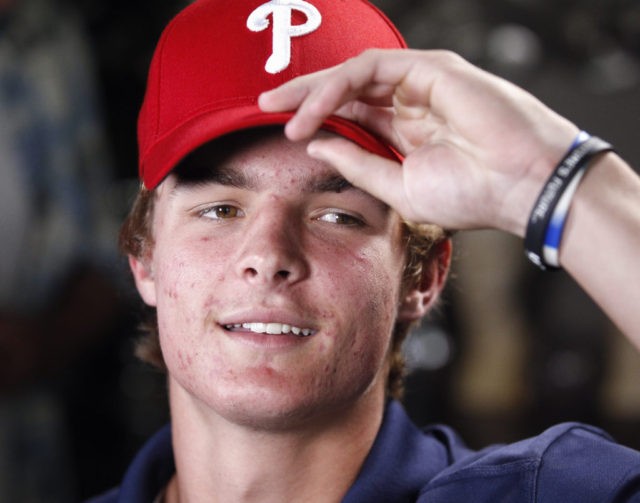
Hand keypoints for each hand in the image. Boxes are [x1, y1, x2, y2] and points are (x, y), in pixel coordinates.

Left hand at [259, 49, 578, 235]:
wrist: (519, 188)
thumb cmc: (471, 195)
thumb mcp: (399, 188)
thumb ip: (358, 164)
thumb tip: (316, 147)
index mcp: (405, 131)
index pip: (350, 116)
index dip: (315, 120)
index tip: (282, 134)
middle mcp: (409, 103)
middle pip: (345, 90)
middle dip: (302, 96)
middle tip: (264, 106)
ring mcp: (420, 83)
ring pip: (352, 75)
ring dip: (312, 91)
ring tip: (279, 111)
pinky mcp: (429, 68)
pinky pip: (369, 70)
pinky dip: (336, 88)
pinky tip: (312, 112)